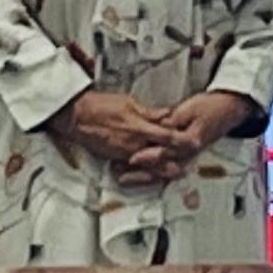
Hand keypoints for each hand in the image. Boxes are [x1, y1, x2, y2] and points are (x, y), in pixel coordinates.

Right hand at [45, 89, 182, 173]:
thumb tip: (167, 114)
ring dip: (163, 166)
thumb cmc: (101, 107)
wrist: (77, 117)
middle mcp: (135, 146)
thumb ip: (149, 113)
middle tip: (190, 159)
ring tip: (175, 167)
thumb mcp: (129, 104)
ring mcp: (125, 154)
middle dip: (177, 159)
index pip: (169, 137)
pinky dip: (145, 168)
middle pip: (163, 157)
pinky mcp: (116, 159)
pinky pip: (135, 167)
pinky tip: (152, 167)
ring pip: (150, 165)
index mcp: (140, 129)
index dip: (184, 141)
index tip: (196, 142)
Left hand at [127, 90, 254, 181]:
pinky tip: (138, 174)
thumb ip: (173, 120)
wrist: (228, 109)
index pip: (164, 152)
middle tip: (119, 173)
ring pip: (161, 171)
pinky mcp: (184, 154)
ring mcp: (186, 156)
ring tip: (123, 177)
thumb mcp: (191, 109)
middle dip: (139, 173)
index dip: (147, 155)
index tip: (131, 158)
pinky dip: (151, 172)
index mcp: (189, 142)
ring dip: (142, 175)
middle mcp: (187, 153)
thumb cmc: (211, 108)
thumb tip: (158, 127)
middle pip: (160, 168)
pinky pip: (165, 168)